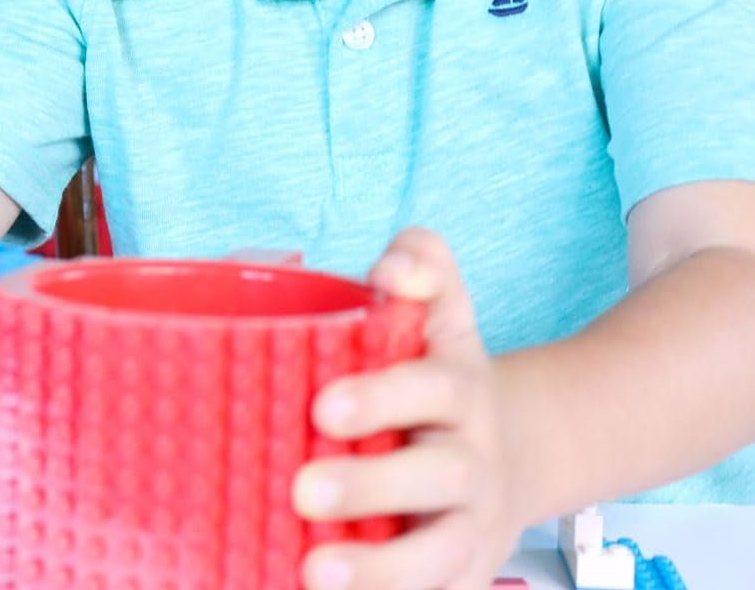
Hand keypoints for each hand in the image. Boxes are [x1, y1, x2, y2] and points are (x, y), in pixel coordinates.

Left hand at [293, 228, 526, 589]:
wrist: (520, 451)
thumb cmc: (444, 373)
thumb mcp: (444, 307)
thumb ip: (422, 263)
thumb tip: (396, 267)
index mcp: (461, 389)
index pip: (430, 387)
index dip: (381, 396)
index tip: (322, 405)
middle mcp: (472, 459)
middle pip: (435, 475)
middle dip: (370, 485)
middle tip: (302, 489)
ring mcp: (472, 525)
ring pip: (439, 553)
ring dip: (381, 570)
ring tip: (314, 571)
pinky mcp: (464, 574)